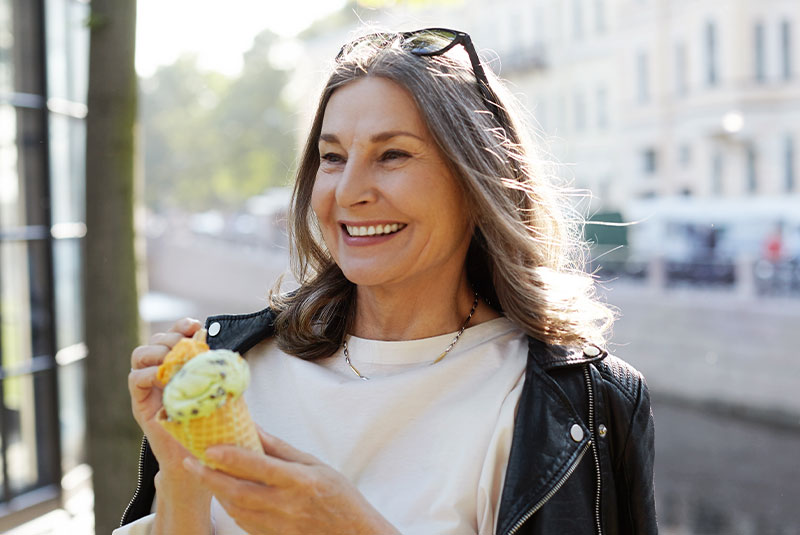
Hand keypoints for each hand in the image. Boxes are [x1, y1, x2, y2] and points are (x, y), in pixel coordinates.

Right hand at [128, 318, 206, 478]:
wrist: (196, 458)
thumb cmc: (210, 423)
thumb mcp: (217, 390)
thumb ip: (214, 369)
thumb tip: (219, 347)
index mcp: (178, 364)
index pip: (173, 334)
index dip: (182, 325)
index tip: (196, 326)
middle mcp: (160, 371)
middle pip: (155, 340)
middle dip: (170, 338)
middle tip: (185, 349)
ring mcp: (148, 387)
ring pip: (140, 354)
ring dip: (157, 353)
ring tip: (173, 363)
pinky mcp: (140, 404)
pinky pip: (134, 379)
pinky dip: (147, 374)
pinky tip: (164, 378)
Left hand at [184, 428, 399, 534]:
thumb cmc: (339, 497)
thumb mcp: (315, 465)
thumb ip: (281, 449)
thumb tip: (255, 428)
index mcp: (300, 482)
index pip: (258, 467)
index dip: (231, 457)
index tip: (209, 447)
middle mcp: (286, 505)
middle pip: (238, 491)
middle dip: (210, 477)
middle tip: (191, 463)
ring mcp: (278, 526)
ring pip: (236, 508)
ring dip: (216, 491)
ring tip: (203, 475)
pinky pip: (244, 522)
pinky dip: (230, 507)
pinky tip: (224, 494)